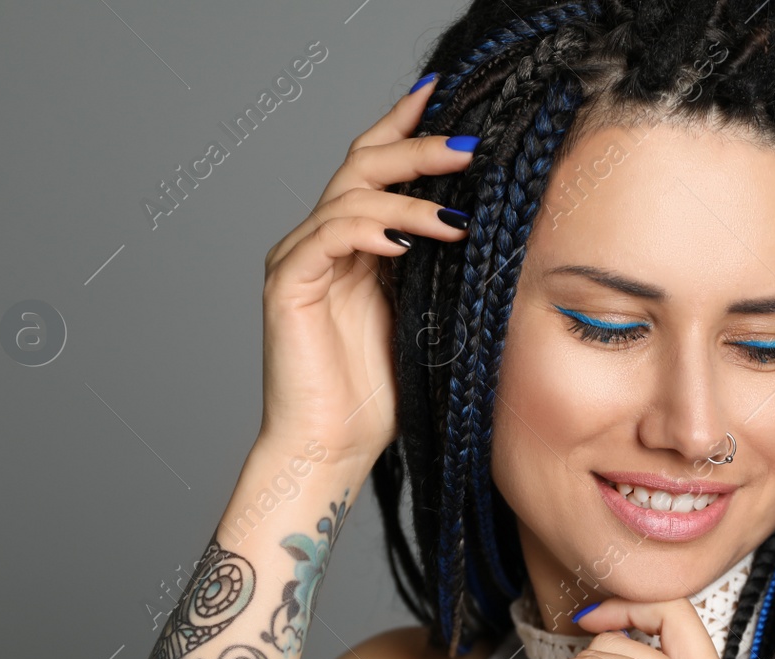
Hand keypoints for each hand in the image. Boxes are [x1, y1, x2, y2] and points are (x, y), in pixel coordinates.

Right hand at [257, 74, 474, 468]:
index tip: (449, 95)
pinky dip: (370, 229)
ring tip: (456, 214)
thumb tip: (485, 223)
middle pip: (363, 164)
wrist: (332, 448)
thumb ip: (438, 267)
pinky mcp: (289, 284)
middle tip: (468, 146)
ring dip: (408, 197)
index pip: (378, 166)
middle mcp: (321, 240)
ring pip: (350, 195)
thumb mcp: (425, 316)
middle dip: (418, 148)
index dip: (408, 127)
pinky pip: (329, 237)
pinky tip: (409, 240)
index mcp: (354, 243)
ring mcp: (301, 258)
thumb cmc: (378, 393)